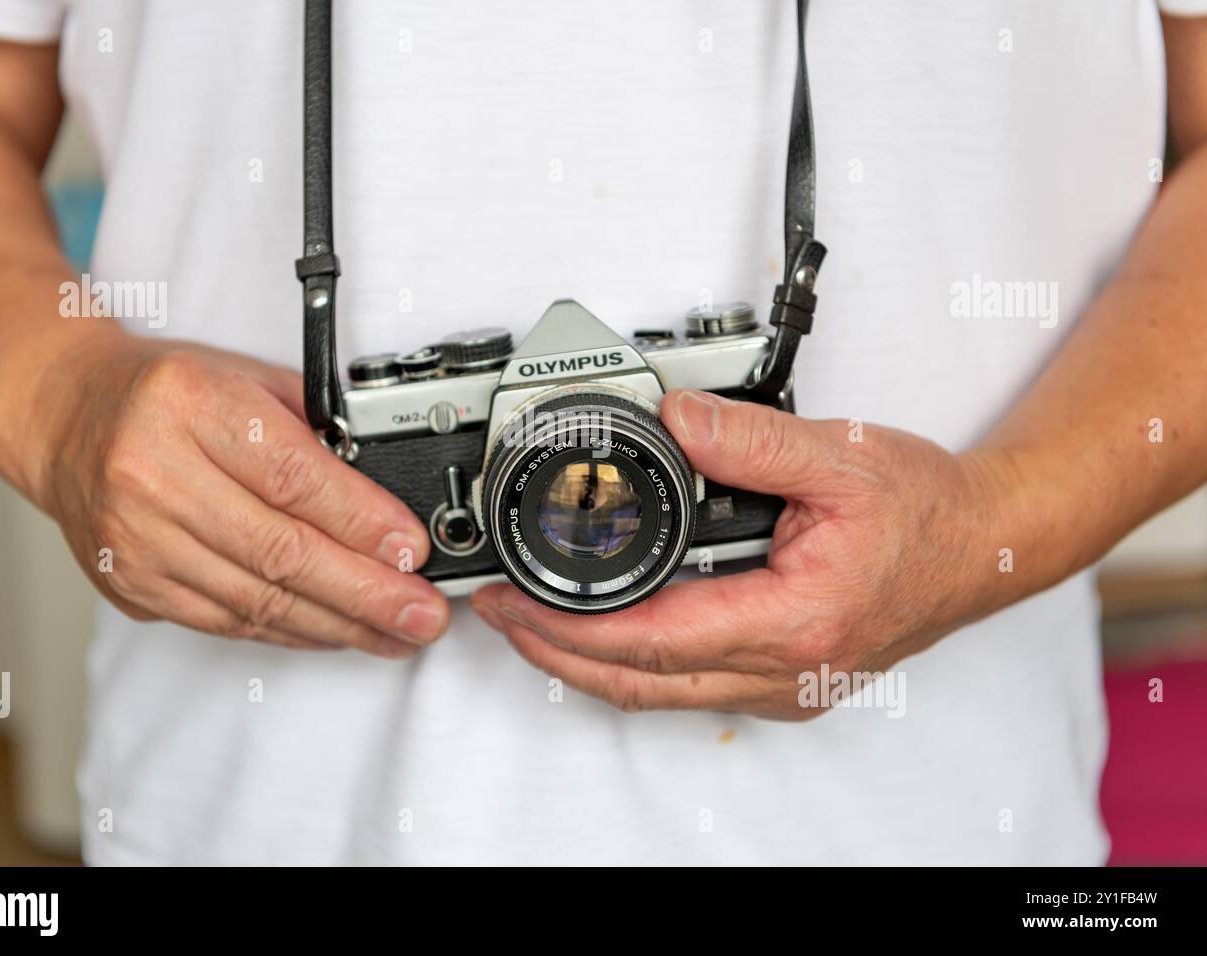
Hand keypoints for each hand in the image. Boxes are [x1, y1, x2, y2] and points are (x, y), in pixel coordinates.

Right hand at [36, 338, 448, 654]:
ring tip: (396, 632)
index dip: (362, 521)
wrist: (64, 415)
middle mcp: (152, 474)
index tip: (413, 548)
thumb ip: (315, 427)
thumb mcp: (245, 378)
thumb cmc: (165, 393)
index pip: (292, 477)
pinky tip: (335, 631)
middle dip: (367, 591)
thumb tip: (390, 498)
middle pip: (279, 551)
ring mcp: (135, 539)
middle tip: (423, 613)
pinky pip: (228, 621)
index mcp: (189, 405)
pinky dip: (292, 630)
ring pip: (257, 599)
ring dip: (339, 624)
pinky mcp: (131, 585)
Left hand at [471, 389, 1011, 717]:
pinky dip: (636, 663)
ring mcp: (785, 685)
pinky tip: (609, 632)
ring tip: (536, 620)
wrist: (985, 547)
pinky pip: (690, 685)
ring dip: (590, 662)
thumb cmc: (927, 512)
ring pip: (662, 693)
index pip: (655, 640)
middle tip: (500, 615)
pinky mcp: (785, 679)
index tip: (514, 601)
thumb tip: (676, 417)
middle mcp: (786, 671)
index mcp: (796, 622)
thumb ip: (750, 439)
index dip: (570, 627)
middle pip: (642, 683)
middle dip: (557, 655)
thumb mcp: (841, 456)